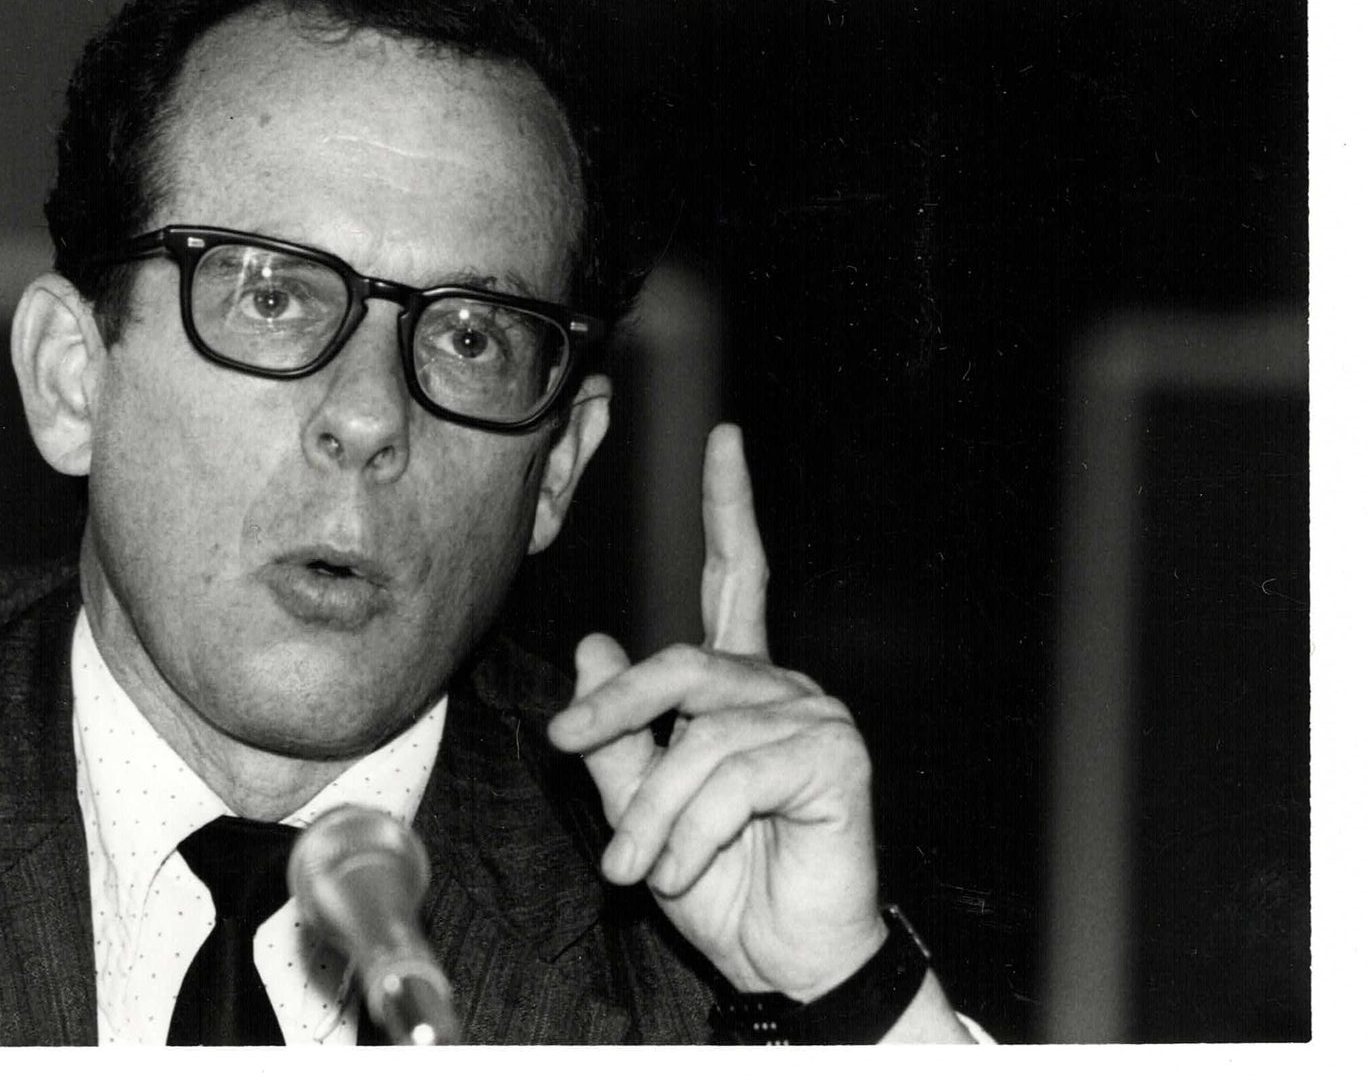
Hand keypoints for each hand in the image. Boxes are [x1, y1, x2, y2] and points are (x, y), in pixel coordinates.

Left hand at [546, 424, 886, 1000]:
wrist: (784, 961)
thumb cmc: (721, 884)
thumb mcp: (642, 806)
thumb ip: (619, 732)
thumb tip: (598, 648)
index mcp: (741, 689)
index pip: (737, 579)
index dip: (730, 508)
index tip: (723, 439)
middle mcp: (783, 687)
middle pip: (680, 662)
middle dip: (615, 710)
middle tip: (566, 744)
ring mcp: (815, 717)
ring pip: (696, 736)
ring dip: (652, 812)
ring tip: (637, 866)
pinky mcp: (834, 757)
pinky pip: (732, 776)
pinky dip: (689, 831)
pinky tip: (681, 869)